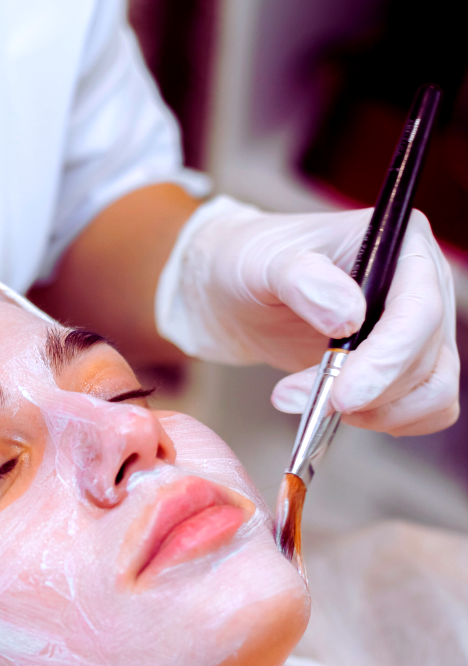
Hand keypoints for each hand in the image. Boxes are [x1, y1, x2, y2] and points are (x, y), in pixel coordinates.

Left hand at [156, 196, 458, 435]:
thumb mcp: (262, 262)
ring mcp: (416, 328)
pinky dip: (388, 420)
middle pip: (426, 357)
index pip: (419, 310)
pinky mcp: (401, 364)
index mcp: (400, 244)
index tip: (343, 396)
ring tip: (310, 404)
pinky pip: (427, 407)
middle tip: (293, 397)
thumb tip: (348, 316)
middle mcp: (422, 284)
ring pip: (432, 389)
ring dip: (376, 413)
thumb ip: (302, 280)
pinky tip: (338, 414)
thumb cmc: (250, 264)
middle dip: (364, 392)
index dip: (388, 360)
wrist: (234, 295)